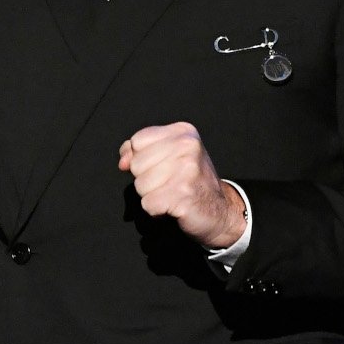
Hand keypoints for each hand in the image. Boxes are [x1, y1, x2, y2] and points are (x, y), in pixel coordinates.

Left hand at [118, 122, 246, 248]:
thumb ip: (138, 151)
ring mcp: (187, 170)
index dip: (140, 158)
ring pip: (140, 186)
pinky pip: (148, 204)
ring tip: (173, 194)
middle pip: (136, 165)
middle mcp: (187, 146)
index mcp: (183, 132)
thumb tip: (123, 162)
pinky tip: (174, 207)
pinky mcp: (183, 194)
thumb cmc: (190, 183)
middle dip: (147, 180)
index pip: (137, 141)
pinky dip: (157, 211)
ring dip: (152, 196)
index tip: (160, 167)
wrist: (220, 211)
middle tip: (171, 183)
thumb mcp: (167, 156)